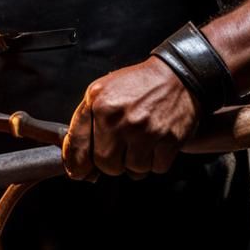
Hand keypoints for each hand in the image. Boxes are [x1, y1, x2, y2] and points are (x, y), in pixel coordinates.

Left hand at [62, 57, 200, 179]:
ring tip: (140, 141)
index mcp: (99, 104)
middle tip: (121, 146)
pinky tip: (156, 142)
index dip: (76, 164)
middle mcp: (119, 118)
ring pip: (132, 170)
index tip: (78, 171)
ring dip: (136, 162)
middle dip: (112, 161)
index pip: (78, 145)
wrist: (175, 77)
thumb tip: (75, 160)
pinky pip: (156, 169)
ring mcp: (144, 131)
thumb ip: (83, 121)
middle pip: (106, 164)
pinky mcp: (168, 141)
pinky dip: (156, 161)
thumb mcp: (101, 91)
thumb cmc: (137, 85)